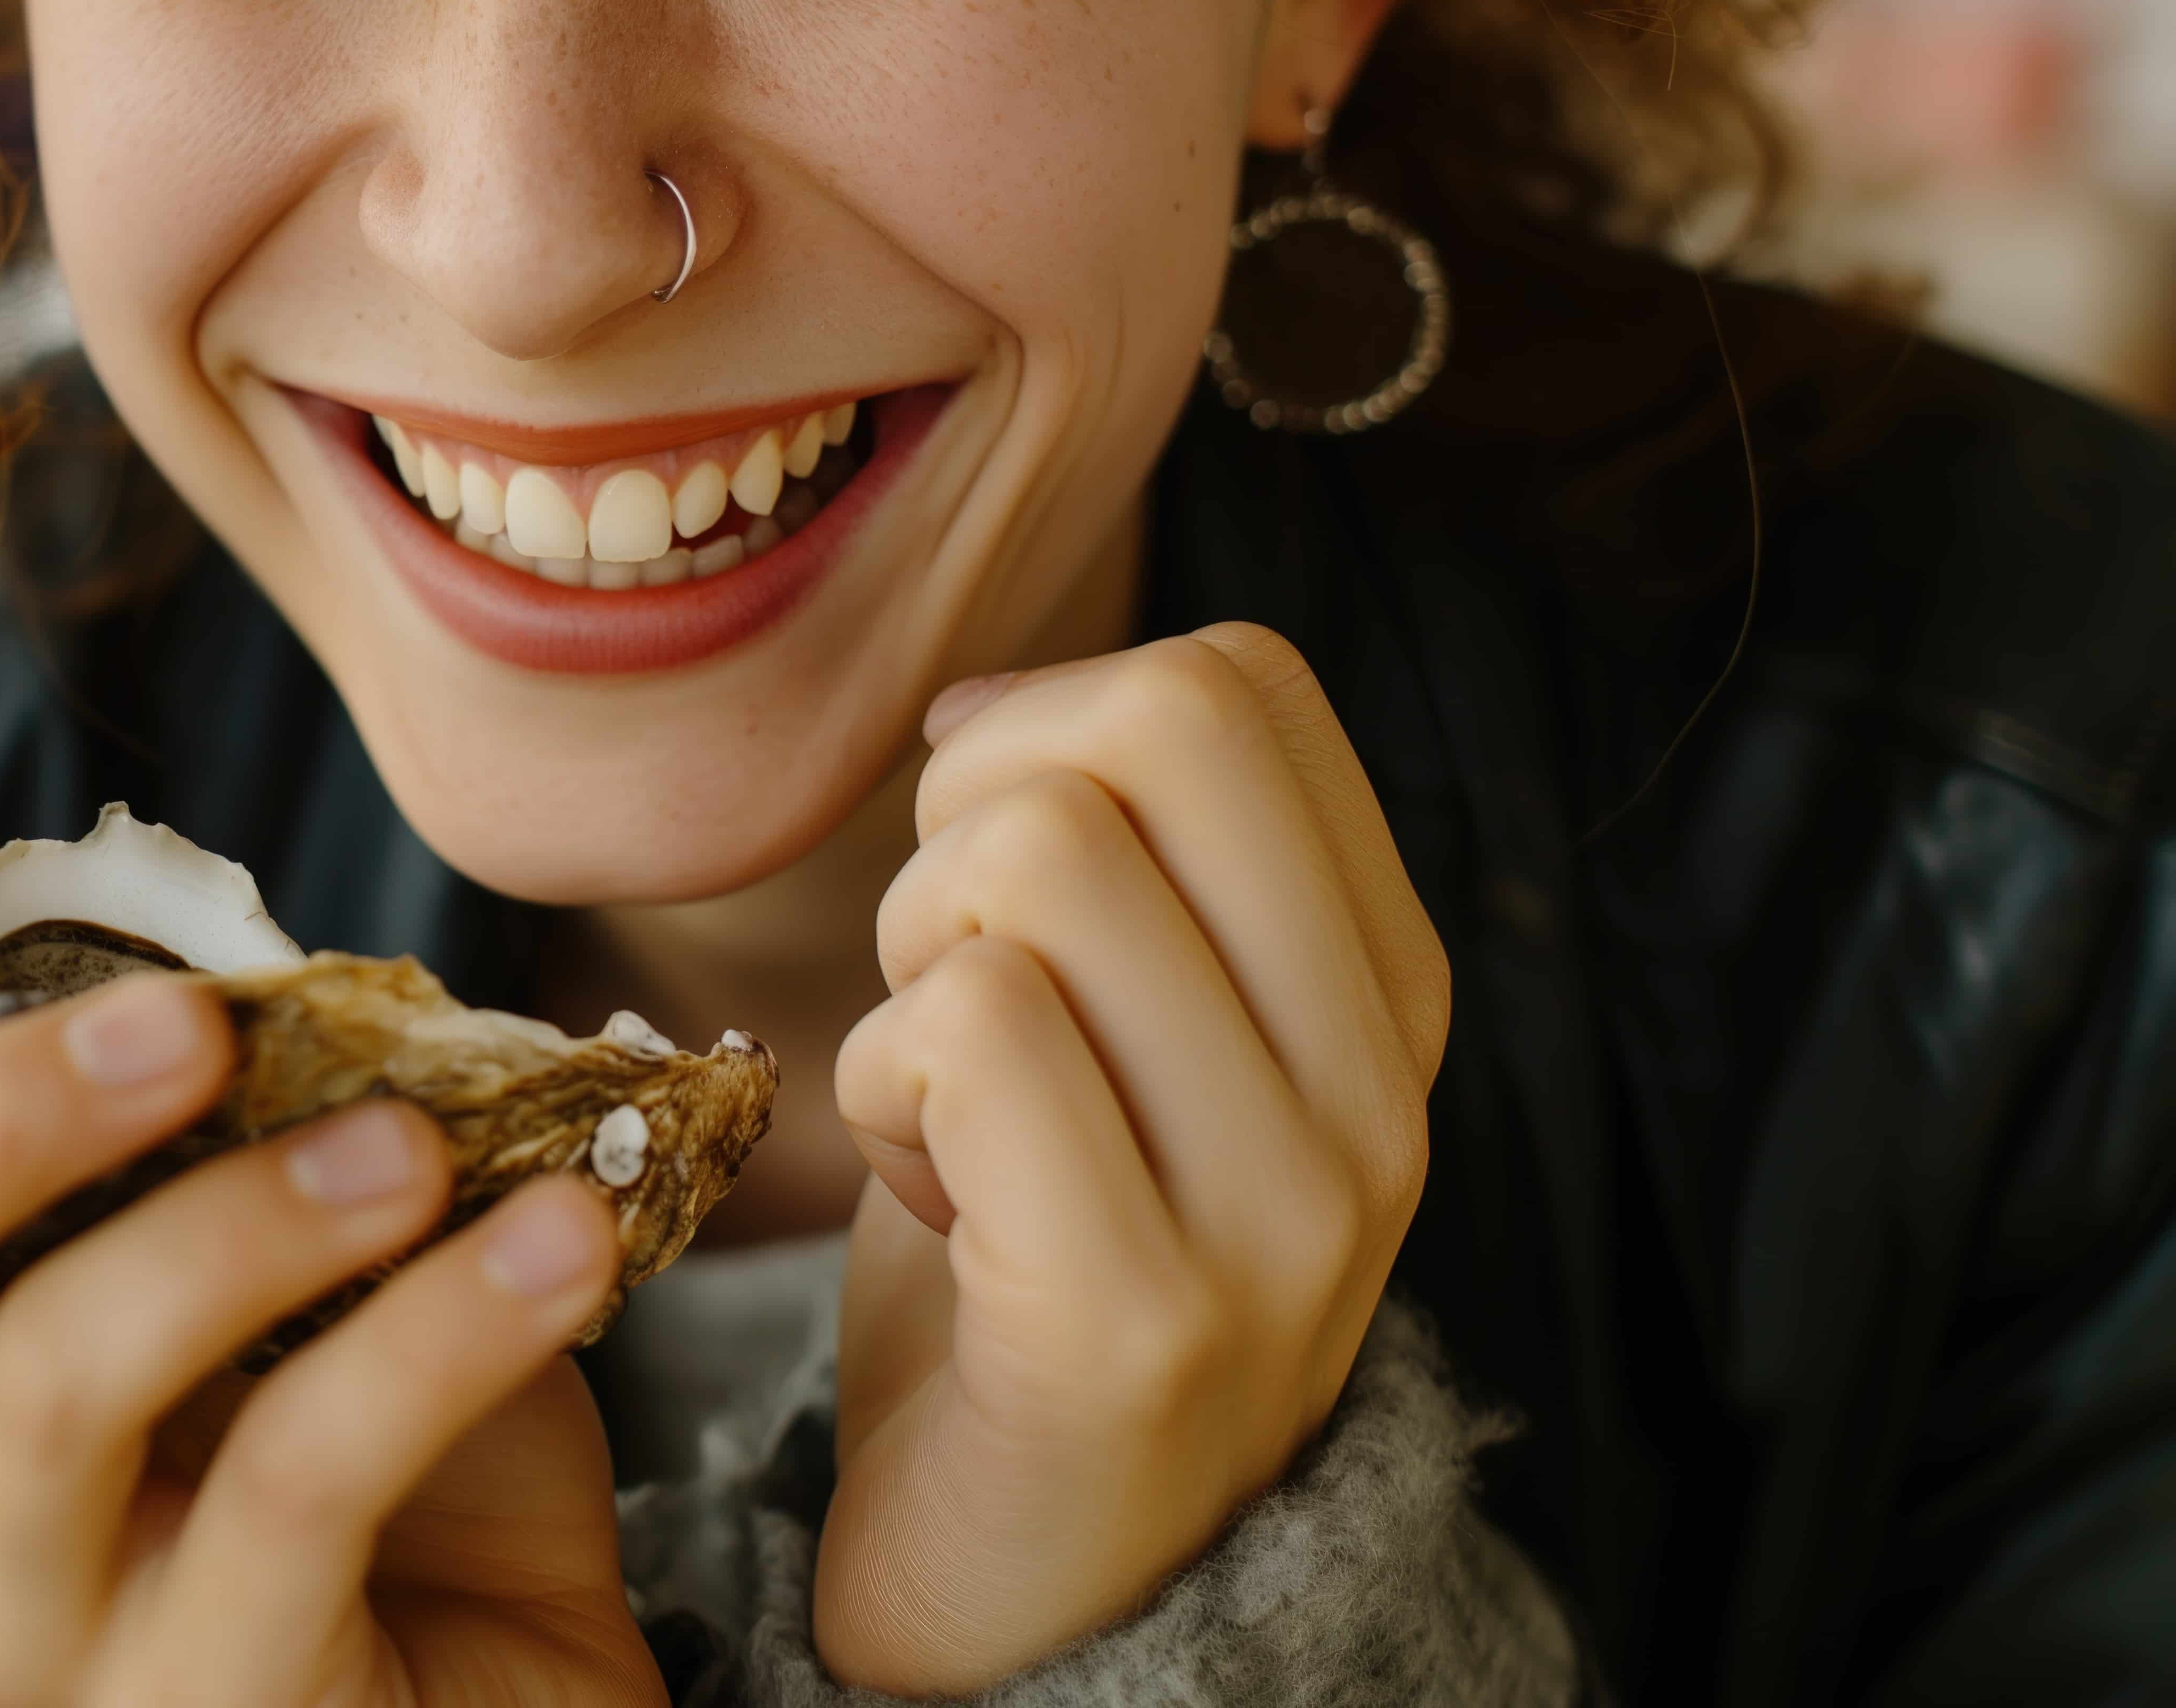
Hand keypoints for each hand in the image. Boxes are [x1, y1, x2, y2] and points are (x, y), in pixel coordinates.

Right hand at [0, 936, 666, 1707]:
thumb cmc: (397, 1461)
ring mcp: (47, 1640)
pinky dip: (436, 1332)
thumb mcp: (272, 1250)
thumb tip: (196, 938)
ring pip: (48, 1385)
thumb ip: (191, 1114)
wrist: (541, 1688)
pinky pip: (290, 1486)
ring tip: (413, 1145)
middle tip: (188, 1020)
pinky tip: (559, 1241)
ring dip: (239, 1221)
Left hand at [816, 623, 1448, 1691]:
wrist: (1025, 1577)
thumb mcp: (1119, 1034)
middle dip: (974, 817)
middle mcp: (1376, 1095)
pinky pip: (967, 1028)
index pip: (1242, 684)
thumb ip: (1112, 865)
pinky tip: (926, 1197)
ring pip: (1034, 862)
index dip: (1053, 723)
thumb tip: (986, 710)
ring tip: (946, 1114)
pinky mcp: (1135, 1311)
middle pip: (1148, 731)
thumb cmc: (1028, 1261)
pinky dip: (877, 1087)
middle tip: (955, 982)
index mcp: (1384, 994)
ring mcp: (1281, 1211)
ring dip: (910, 970)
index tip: (994, 875)